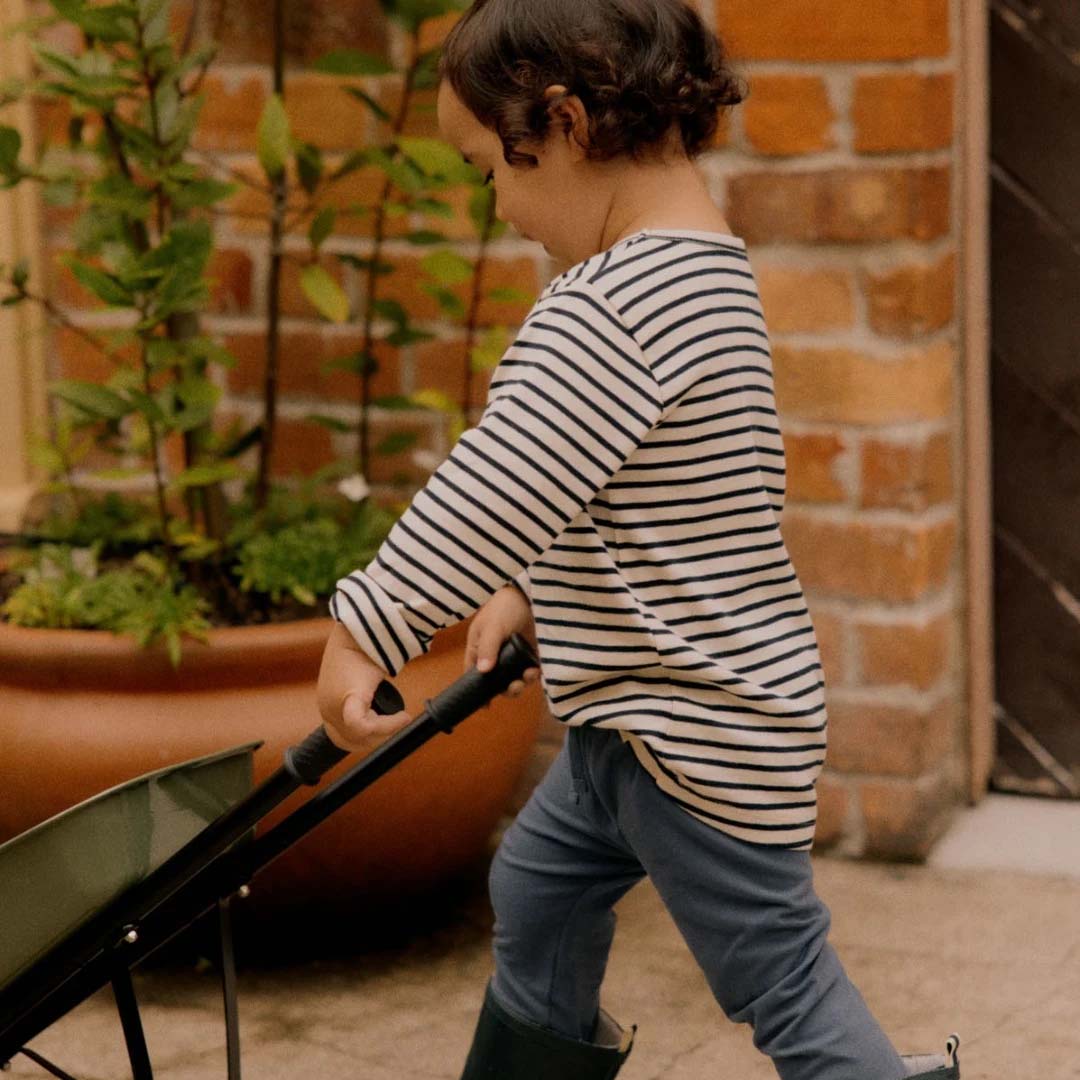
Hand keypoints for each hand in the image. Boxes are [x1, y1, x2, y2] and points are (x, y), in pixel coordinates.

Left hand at [317, 622, 411, 752]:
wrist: (361, 627)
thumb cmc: (364, 647)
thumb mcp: (360, 677)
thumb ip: (365, 693)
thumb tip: (383, 701)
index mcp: (328, 704)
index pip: (343, 737)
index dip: (365, 740)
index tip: (385, 731)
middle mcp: (327, 708)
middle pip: (353, 741)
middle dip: (378, 737)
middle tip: (398, 723)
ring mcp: (334, 706)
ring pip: (362, 735)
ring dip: (386, 729)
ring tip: (402, 717)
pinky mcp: (348, 698)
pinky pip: (363, 725)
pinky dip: (388, 724)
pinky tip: (403, 716)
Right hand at [465, 583, 540, 698]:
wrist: (530, 595)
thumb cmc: (504, 607)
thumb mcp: (493, 627)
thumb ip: (488, 648)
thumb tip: (483, 671)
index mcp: (480, 649)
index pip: (474, 674)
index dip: (479, 689)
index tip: (486, 705)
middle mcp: (496, 656)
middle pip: (497, 682)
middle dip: (506, 689)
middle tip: (515, 686)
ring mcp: (514, 656)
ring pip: (514, 679)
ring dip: (521, 683)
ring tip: (529, 675)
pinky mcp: (530, 655)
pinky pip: (530, 673)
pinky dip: (533, 676)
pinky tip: (536, 671)